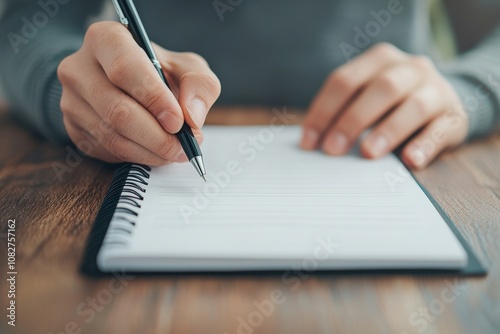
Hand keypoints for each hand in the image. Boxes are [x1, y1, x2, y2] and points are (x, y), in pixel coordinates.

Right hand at [57, 21, 220, 164]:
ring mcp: (71, 100)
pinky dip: (137, 157)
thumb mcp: (187, 68)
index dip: (154, 99)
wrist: (130, 86)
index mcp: (106, 39)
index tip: (178, 121)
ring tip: (175, 151)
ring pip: (112, 136)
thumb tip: (192, 116)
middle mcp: (79, 68)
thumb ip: (199, 84)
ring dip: (151, 151)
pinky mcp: (73, 128)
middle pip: (118, 110)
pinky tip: (154, 151)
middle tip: (183, 146)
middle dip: (158, 136)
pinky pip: (106, 151)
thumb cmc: (160, 72)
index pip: (125, 68)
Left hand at [300, 43, 467, 168]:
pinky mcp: (455, 116)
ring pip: (414, 105)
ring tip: (368, 154)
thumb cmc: (391, 104)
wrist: (443, 104)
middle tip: (333, 150)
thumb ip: (343, 112)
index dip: (323, 112)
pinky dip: (425, 145)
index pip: (344, 81)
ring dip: (388, 131)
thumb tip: (312, 144)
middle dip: (352, 120)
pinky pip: (441, 129)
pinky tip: (410, 161)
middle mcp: (410, 68)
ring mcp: (436, 89)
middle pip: (380, 88)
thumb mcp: (367, 97)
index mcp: (379, 60)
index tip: (308, 143)